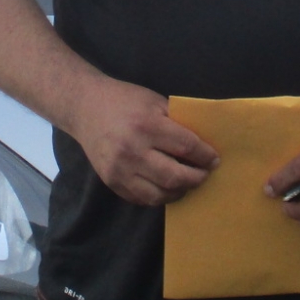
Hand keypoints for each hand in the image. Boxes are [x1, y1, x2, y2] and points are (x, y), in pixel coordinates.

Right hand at [66, 77, 219, 206]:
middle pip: (175, 177)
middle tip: (204, 174)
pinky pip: (142, 199)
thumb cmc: (125, 100)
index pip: (186, 147)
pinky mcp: (111, 182)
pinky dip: (159, 196)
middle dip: (196, 178)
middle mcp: (132, 150)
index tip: (214, 160)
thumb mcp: (155, 102)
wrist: (85, 107)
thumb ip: (177, 123)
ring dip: (179, 192)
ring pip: (159, 195)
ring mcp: (119, 170)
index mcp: (146, 125)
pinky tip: (166, 187)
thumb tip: (203, 144)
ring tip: (186, 182)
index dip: (205, 156)